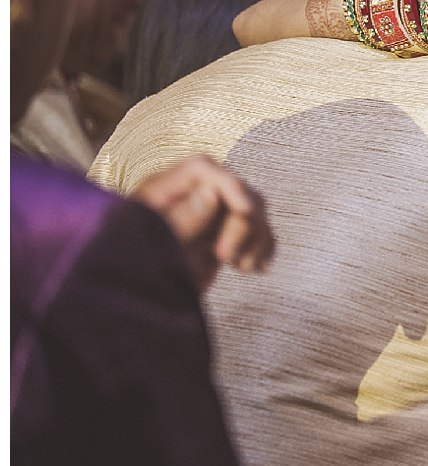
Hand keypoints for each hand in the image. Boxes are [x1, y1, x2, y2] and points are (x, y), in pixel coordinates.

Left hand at [134, 155, 275, 292]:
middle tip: (226, 258)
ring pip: (252, 211)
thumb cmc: (131, 269)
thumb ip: (182, 219)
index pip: (203, 169)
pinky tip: (257, 267)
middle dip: (242, 224)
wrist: (128, 297)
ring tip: (243, 268)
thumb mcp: (151, 246)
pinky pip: (255, 233)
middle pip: (234, 190)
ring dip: (256, 239)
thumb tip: (211, 193)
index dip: (230, 184)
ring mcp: (208, 216)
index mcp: (162, 191)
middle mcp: (189, 198)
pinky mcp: (221, 237)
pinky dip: (262, 248)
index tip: (246, 211)